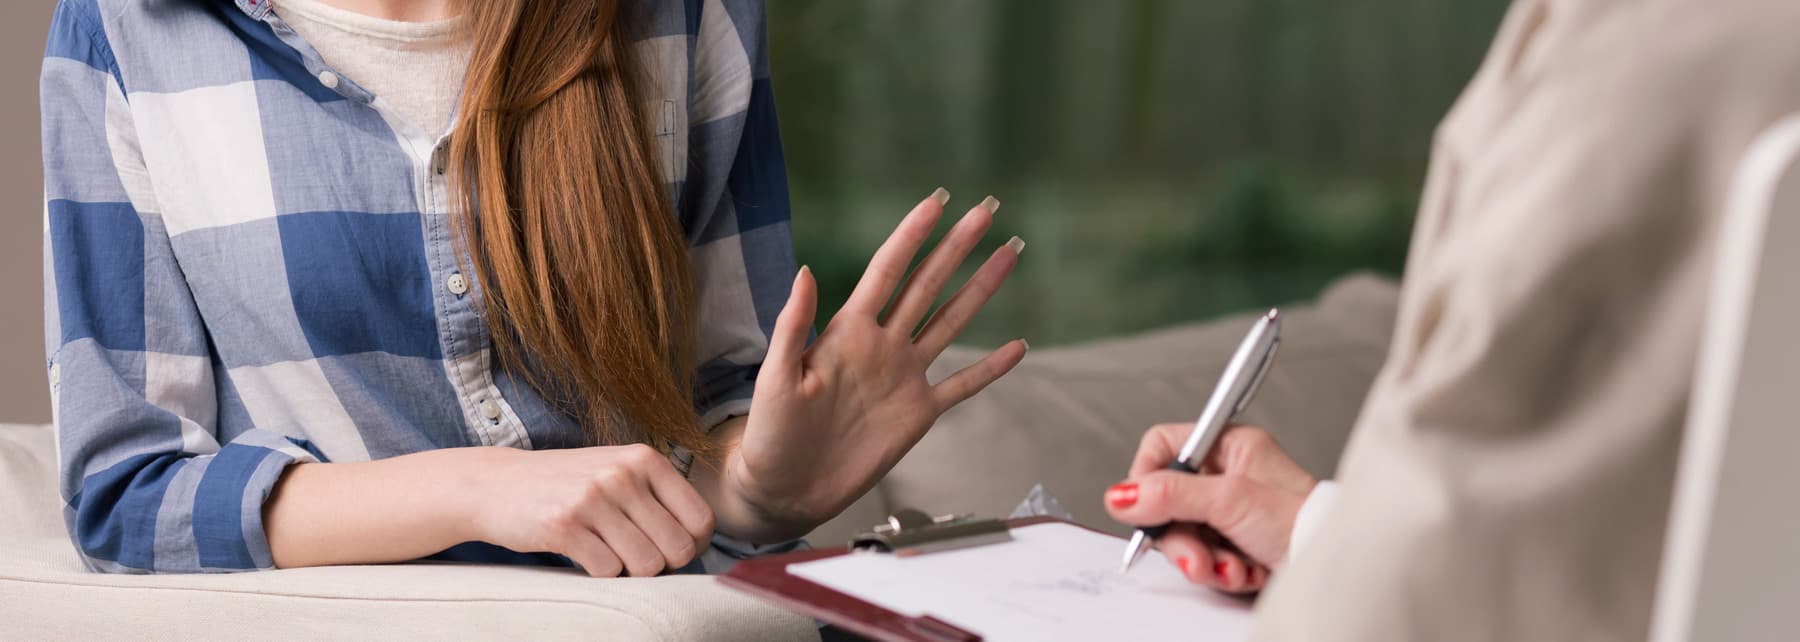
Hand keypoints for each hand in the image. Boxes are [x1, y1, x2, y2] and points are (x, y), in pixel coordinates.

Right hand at [467, 445, 713, 576]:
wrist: (495, 484)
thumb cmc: (567, 484)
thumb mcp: (616, 471)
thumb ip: (658, 497)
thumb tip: (699, 545)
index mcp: (644, 459)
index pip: (702, 520)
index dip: (692, 546)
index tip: (669, 550)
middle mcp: (622, 474)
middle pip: (679, 549)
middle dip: (661, 564)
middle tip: (634, 557)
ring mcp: (593, 498)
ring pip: (647, 565)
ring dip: (630, 571)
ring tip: (607, 554)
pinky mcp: (564, 526)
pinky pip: (608, 571)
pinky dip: (600, 573)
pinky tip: (582, 555)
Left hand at [727, 189, 1027, 536]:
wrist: (785, 488)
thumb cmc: (770, 433)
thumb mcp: (775, 377)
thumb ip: (792, 325)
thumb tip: (806, 270)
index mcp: (847, 332)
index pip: (887, 271)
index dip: (911, 236)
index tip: (936, 201)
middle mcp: (882, 346)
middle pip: (927, 285)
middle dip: (956, 248)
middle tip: (987, 211)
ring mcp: (903, 377)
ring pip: (951, 323)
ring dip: (980, 290)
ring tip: (1009, 256)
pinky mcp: (917, 414)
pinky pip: (961, 385)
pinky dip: (990, 368)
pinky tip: (1018, 347)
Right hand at [1105, 424, 1314, 592]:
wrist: (1335, 566)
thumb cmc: (1304, 521)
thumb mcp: (1230, 501)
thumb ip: (1172, 495)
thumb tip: (1122, 495)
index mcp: (1229, 446)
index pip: (1163, 448)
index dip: (1146, 477)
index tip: (1142, 506)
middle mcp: (1228, 475)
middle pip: (1168, 500)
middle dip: (1181, 536)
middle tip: (1194, 555)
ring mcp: (1230, 511)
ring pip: (1183, 534)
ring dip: (1202, 559)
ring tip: (1228, 569)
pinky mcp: (1235, 543)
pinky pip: (1203, 556)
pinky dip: (1220, 571)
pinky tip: (1243, 573)